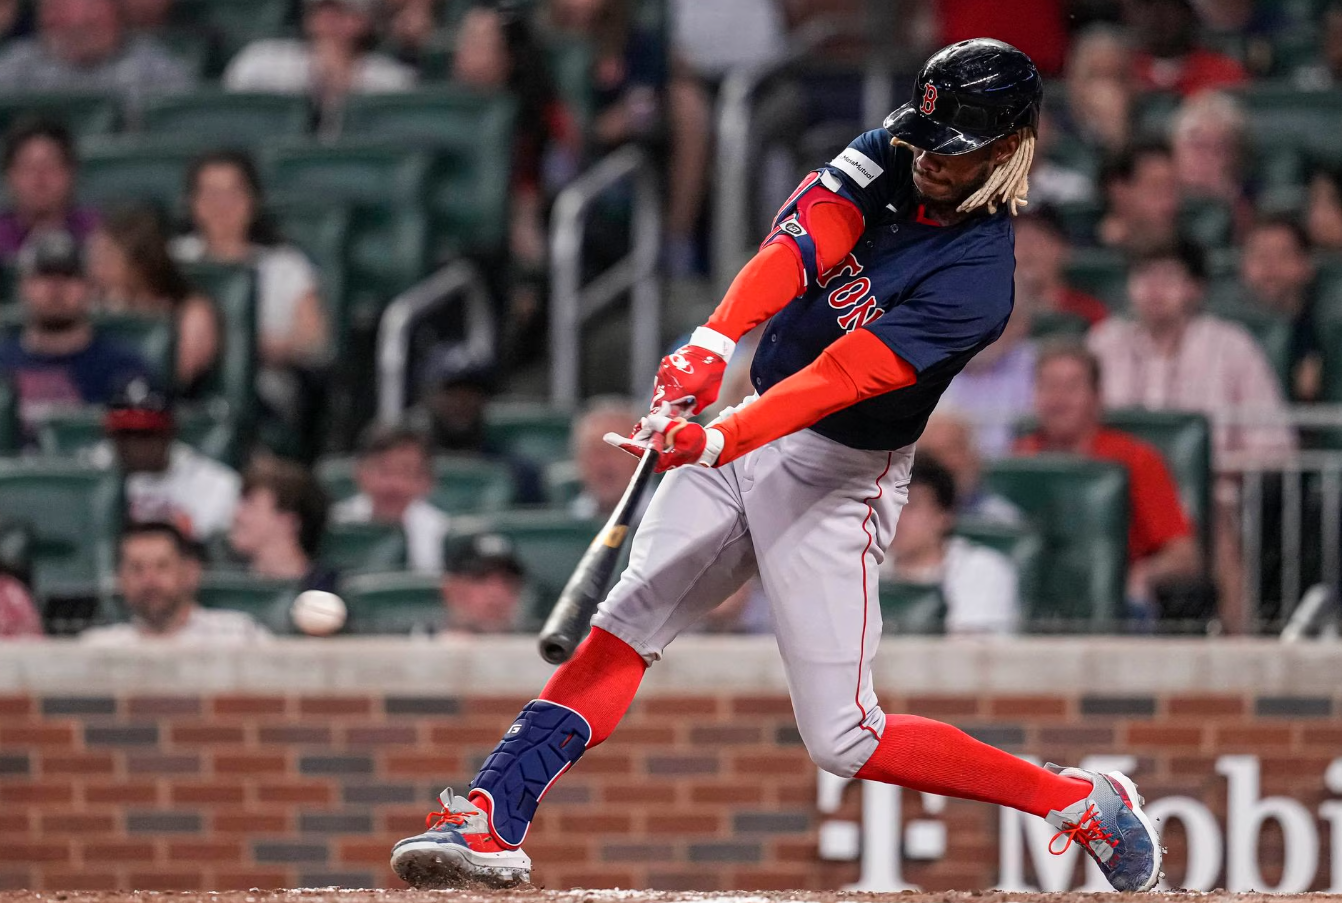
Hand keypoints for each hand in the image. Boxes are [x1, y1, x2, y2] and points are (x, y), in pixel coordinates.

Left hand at [602, 408, 722, 471]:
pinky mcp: (659, 443)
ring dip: (657, 419)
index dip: (621, 442)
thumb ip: (664, 426)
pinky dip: (660, 420)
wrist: (706, 446)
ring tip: (670, 411)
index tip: (607, 437)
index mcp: (658, 458)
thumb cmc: (696, 443)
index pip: (637, 449)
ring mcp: (656, 449)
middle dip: (651, 422)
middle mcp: (654, 455)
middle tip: (665, 410)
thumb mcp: (681, 433)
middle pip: (642, 434)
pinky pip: (653, 429)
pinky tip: (669, 414)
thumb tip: (649, 419)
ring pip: (648, 429)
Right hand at [649, 328, 733, 415]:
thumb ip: (695, 409)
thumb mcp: (708, 397)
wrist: (710, 351)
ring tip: (678, 395)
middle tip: (675, 407)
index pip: (660, 405)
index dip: (662, 412)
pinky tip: (677, 385)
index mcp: (679, 388)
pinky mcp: (665, 362)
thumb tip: (686, 414)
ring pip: (659, 387)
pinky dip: (667, 384)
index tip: (669, 414)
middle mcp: (668, 378)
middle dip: (665, 404)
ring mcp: (665, 369)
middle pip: (658, 397)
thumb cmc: (711, 374)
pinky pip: (662, 378)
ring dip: (665, 394)